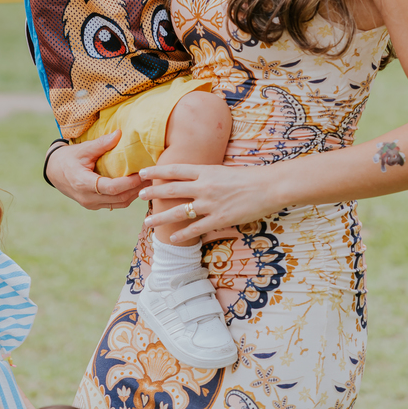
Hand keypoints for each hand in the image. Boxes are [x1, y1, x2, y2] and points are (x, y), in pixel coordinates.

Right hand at [46, 131, 144, 210]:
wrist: (53, 172)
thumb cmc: (68, 158)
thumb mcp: (83, 149)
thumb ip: (101, 143)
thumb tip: (119, 134)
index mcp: (83, 183)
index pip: (111, 188)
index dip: (129, 183)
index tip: (144, 173)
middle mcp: (88, 198)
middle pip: (119, 198)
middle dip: (138, 189)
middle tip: (153, 176)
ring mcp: (91, 204)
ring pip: (119, 204)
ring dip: (135, 194)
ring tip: (149, 181)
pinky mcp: (94, 205)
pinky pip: (115, 204)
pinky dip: (128, 196)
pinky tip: (137, 186)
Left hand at [138, 163, 281, 242]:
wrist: (268, 186)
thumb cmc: (249, 177)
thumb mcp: (223, 170)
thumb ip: (206, 174)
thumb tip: (192, 178)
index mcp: (206, 170)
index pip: (175, 170)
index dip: (157, 171)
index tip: (142, 173)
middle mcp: (204, 186)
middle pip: (172, 190)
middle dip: (153, 193)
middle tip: (138, 196)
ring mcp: (210, 203)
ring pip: (179, 212)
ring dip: (160, 218)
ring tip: (147, 222)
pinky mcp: (219, 218)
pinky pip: (196, 228)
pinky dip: (182, 234)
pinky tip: (172, 238)